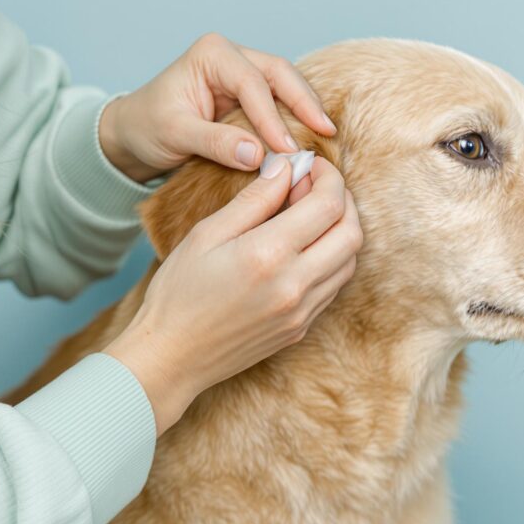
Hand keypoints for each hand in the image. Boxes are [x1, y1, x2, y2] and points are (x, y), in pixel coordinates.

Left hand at [98, 33, 335, 181]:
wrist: (135, 133)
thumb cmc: (148, 127)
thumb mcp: (175, 135)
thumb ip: (215, 143)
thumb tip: (258, 155)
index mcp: (211, 54)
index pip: (252, 83)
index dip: (273, 117)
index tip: (287, 150)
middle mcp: (232, 56)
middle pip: (280, 73)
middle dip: (304, 102)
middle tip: (326, 131)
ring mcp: (244, 71)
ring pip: (286, 83)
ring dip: (307, 108)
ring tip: (326, 135)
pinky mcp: (251, 93)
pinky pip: (281, 99)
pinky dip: (298, 116)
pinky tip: (313, 135)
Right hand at [104, 156, 361, 434]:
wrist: (172, 357)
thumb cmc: (179, 292)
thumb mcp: (207, 235)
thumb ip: (253, 200)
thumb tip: (286, 169)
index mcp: (269, 255)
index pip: (327, 205)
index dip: (328, 177)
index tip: (312, 165)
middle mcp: (295, 286)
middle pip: (352, 233)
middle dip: (343, 201)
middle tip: (317, 187)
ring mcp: (302, 312)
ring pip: (349, 262)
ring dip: (341, 231)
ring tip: (312, 215)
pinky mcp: (301, 328)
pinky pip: (334, 286)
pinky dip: (332, 258)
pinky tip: (306, 247)